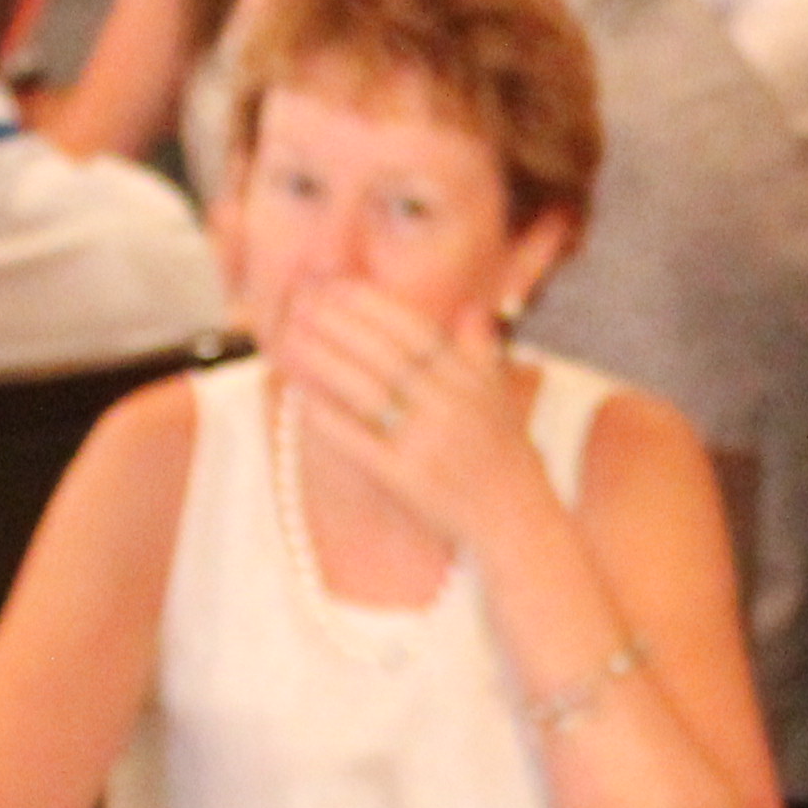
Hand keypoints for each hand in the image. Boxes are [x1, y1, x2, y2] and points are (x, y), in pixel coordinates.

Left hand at [276, 281, 556, 559]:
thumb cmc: (506, 459)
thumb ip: (481, 351)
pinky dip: (328, 417)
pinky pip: (358, 441)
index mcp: (471, 380)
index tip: (336, 285)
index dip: (372, 304)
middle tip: (301, 300)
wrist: (518, 523)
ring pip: (367, 391)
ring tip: (289, 338)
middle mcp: (451, 406)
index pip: (415, 329)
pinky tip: (300, 397)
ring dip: (324, 361)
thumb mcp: (501, 399)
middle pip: (385, 354)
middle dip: (339, 323)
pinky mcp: (407, 479)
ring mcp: (428, 443)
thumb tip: (472, 309)